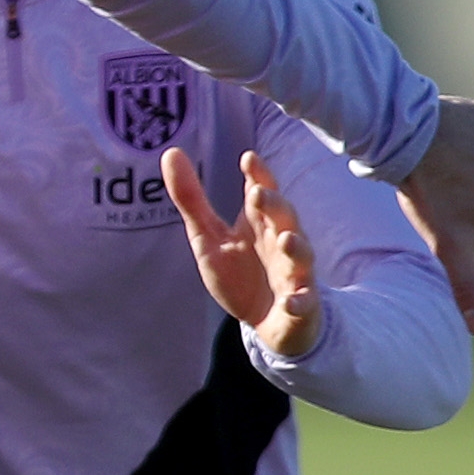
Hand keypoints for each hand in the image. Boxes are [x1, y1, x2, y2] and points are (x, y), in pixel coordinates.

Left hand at [164, 144, 321, 361]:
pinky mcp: (300, 303)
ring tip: (286, 240)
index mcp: (258, 222)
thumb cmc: (240, 273)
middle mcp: (281, 240)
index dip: (258, 174)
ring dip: (295, 247)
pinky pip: (303, 301)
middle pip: (283, 216)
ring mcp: (294, 272)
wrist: (269, 321)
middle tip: (258, 194)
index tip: (248, 158)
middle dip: (274, 205)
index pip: (261, 190)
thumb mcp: (208, 237)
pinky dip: (299, 301)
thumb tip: (170, 152)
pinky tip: (290, 302)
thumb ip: (191, 199)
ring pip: (300, 254)